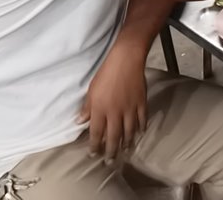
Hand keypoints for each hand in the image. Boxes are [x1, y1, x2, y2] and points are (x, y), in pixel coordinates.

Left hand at [79, 46, 147, 161]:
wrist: (126, 60)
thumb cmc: (105, 73)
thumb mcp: (91, 90)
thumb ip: (87, 108)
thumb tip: (80, 121)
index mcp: (100, 109)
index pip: (96, 132)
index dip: (95, 145)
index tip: (94, 154)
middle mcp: (115, 113)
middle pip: (113, 137)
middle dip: (111, 151)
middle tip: (110, 162)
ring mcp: (130, 109)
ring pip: (129, 131)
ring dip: (126, 143)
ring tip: (125, 151)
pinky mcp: (141, 103)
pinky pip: (142, 119)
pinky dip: (141, 128)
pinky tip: (140, 134)